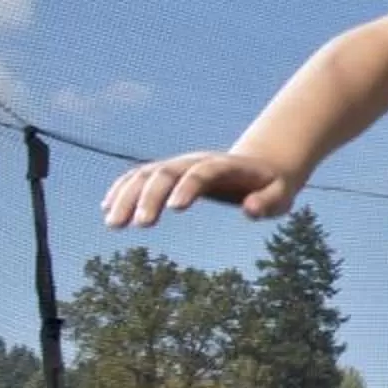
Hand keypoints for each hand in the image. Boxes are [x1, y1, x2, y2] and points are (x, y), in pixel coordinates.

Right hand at [101, 151, 303, 227]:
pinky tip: (107, 208)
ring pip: (146, 174)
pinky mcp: (170, 173)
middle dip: (148, 197)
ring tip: (114, 224)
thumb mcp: (281, 195)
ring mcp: (180, 165)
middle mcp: (196, 161)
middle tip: (136, 225)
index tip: (173, 210)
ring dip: (127, 196)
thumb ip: (268, 202)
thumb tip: (249, 210)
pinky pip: (140, 177)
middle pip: (166, 173)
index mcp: (224, 166)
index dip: (188, 187)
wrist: (262, 164)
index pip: (202, 173)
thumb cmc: (273, 185)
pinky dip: (122, 189)